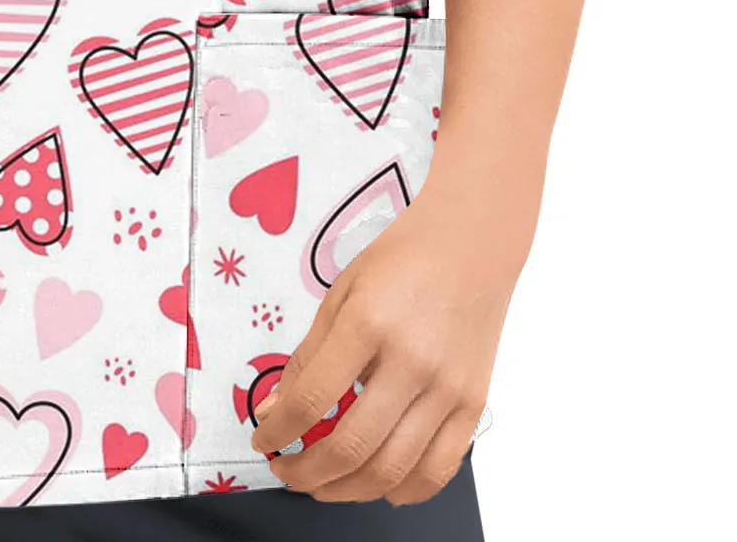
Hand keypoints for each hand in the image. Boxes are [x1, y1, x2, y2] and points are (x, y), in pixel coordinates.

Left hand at [249, 185, 521, 503]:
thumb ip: (308, 356)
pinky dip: (403, 491)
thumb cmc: (401, 262)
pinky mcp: (473, 405)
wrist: (470, 245)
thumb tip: (275, 409)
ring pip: (392, 471)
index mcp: (368, 325)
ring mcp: (447, 390)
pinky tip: (376, 485)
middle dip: (306, 473)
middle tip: (286, 470)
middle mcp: (411, 363)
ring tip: (321, 484)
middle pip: (352, 447)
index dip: (278, 430)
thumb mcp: (340, 294)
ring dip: (346, 490)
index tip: (263, 439)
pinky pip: (438, 470)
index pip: (313, 400)